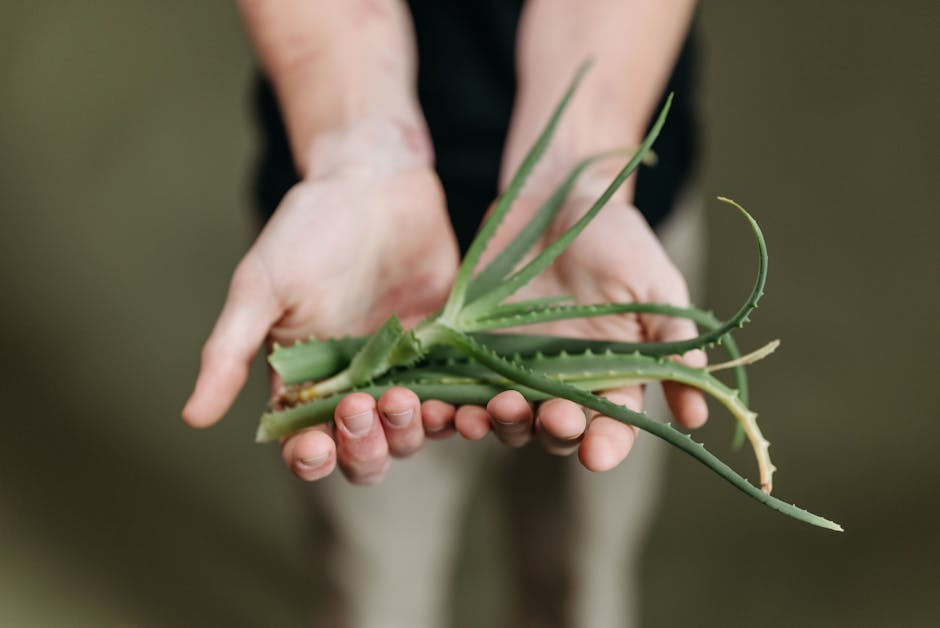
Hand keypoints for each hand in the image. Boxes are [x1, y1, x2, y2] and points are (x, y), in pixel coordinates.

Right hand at [182, 122, 458, 483]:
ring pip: (415, 433)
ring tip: (414, 402)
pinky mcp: (449, 352)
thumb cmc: (307, 229)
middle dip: (366, 446)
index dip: (312, 458)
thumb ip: (230, 352)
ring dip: (415, 431)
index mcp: (305, 383)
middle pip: (365, 452)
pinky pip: (462, 396)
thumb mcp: (260, 287)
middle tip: (367, 406)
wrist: (375, 181)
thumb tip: (191, 417)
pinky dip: (469, 411)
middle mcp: (356, 387)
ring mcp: (406, 372)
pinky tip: (476, 405)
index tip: (317, 444)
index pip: (306, 445)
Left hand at [441, 182, 707, 470]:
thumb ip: (671, 342)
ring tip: (488, 413)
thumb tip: (698, 414)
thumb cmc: (616, 239)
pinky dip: (449, 405)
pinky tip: (440, 406)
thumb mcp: (654, 285)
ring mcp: (514, 368)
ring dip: (498, 424)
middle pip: (556, 430)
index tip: (597, 454)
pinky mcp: (472, 349)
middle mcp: (563, 381)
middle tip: (551, 416)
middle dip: (553, 431)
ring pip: (506, 417)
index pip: (612, 426)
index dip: (607, 445)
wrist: (556, 198)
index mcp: (612, 375)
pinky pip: (459, 388)